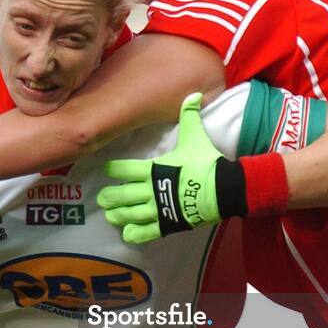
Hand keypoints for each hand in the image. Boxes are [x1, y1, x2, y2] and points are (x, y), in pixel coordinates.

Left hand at [97, 93, 245, 243]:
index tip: (107, 171)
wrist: (225, 188)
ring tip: (110, 216)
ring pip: (131, 214)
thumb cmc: (207, 162)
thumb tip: (193, 93)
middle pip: (123, 195)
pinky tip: (127, 234)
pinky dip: (136, 233)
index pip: (125, 169)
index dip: (114, 170)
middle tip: (102, 199)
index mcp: (154, 168)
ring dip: (118, 215)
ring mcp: (159, 208)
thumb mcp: (196, 137)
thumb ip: (190, 116)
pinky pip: (147, 231)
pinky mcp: (169, 223)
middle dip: (110, 197)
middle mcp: (151, 189)